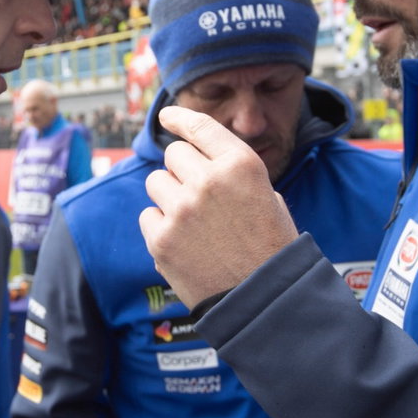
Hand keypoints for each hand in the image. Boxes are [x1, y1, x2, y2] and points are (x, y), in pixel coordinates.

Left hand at [140, 106, 297, 305]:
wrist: (264, 300)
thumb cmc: (270, 248)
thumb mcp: (266, 197)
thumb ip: (231, 173)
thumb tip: (194, 161)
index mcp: (241, 165)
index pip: (200, 127)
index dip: (179, 118)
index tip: (166, 116)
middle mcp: (209, 181)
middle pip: (174, 155)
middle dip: (182, 171)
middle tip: (198, 197)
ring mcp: (182, 210)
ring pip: (156, 183)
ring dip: (169, 197)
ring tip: (194, 224)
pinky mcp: (162, 239)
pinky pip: (148, 216)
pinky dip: (161, 227)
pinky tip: (186, 245)